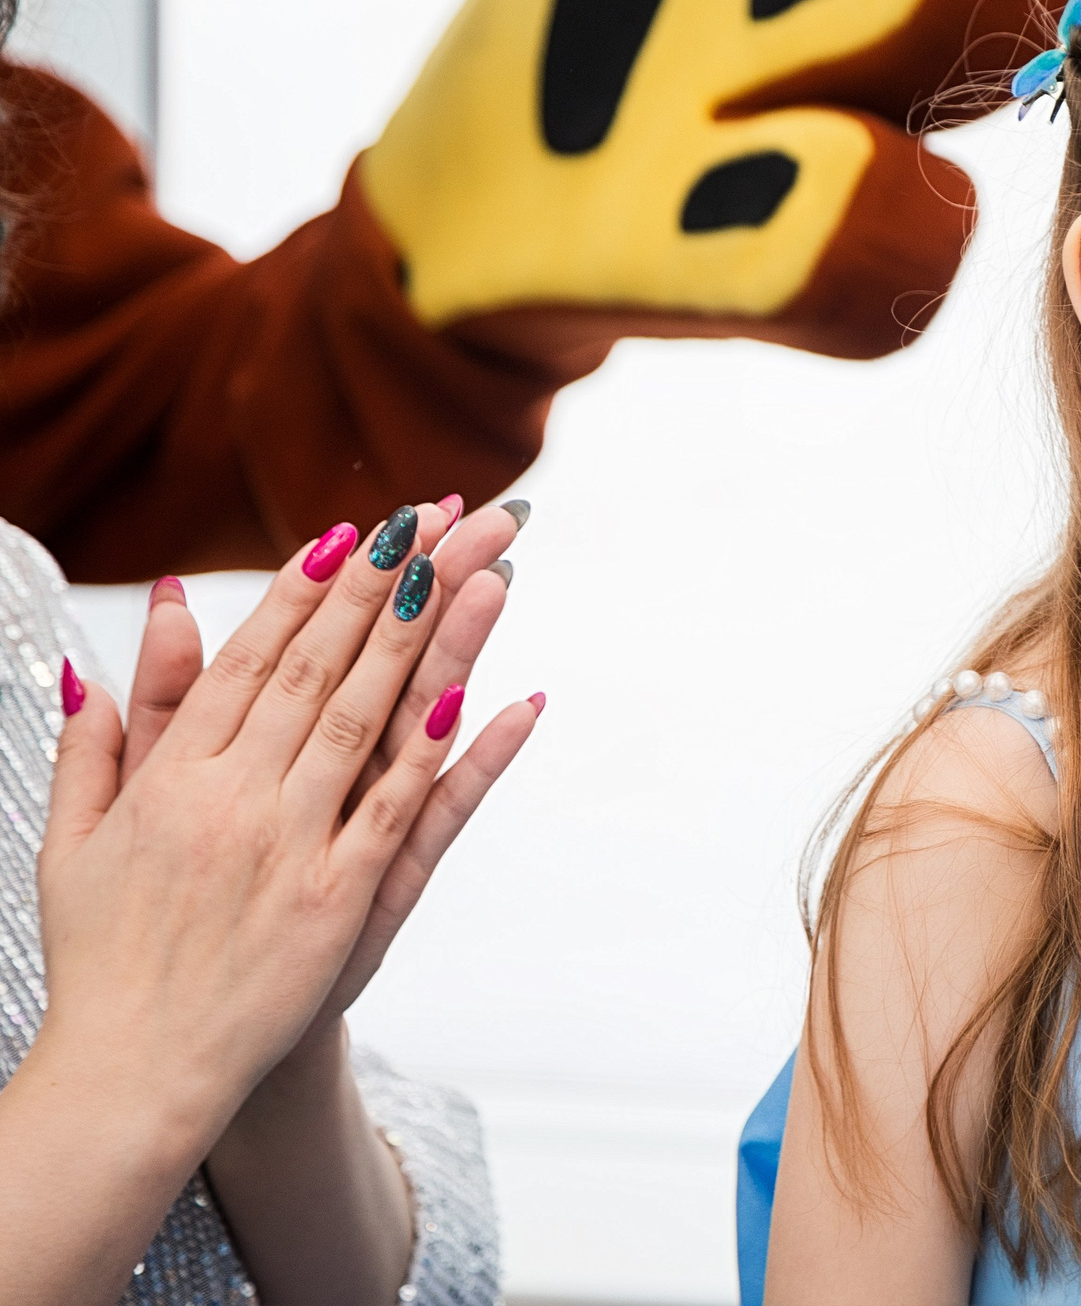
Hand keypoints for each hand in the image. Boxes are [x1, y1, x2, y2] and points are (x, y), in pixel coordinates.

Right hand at [32, 501, 538, 1146]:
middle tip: (438, 515)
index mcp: (173, 776)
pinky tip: (497, 700)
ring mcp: (293, 847)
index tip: (352, 527)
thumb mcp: (80, 832)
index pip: (252, 659)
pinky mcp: (343, 901)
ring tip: (478, 571)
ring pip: (372, 722)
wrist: (137, 1068)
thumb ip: (110, 731)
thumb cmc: (106, 947)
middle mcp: (235, 799)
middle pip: (324, 670)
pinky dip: (454, 757)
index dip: (306, 590)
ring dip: (430, 641)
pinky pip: (409, 814)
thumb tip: (130, 637)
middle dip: (384, 585)